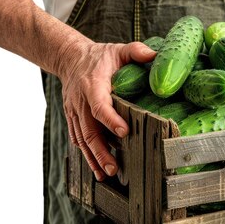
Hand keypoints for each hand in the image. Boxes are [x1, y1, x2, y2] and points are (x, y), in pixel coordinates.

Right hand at [58, 40, 155, 180]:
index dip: (110, 119)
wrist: (70, 58)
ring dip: (93, 157)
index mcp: (92, 84)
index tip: (124, 131)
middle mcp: (80, 101)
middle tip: (113, 167)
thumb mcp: (118, 49)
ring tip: (105, 174)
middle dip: (100, 151)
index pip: (99, 105)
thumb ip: (135, 51)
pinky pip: (77, 139)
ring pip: (81, 139)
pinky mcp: (72, 119)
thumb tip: (154, 56)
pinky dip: (86, 154)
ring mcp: (74, 112)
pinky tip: (96, 167)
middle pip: (89, 130)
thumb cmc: (99, 57)